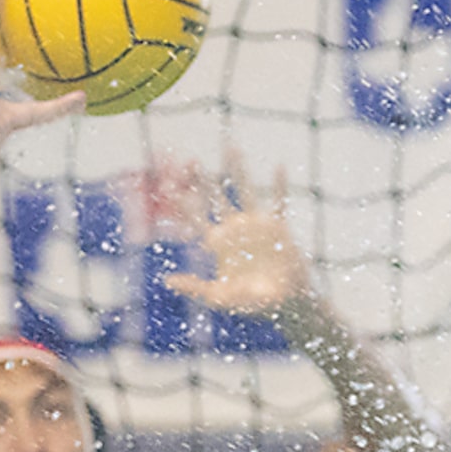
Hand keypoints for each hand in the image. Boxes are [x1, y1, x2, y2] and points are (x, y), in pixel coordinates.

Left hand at [159, 154, 313, 317]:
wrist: (284, 303)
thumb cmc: (251, 303)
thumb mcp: (219, 297)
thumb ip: (194, 288)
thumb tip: (166, 280)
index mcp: (218, 243)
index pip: (196, 219)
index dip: (183, 204)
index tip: (169, 187)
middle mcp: (235, 229)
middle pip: (216, 199)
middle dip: (203, 180)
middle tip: (191, 160)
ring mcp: (256, 225)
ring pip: (245, 191)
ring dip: (239, 170)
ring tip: (232, 147)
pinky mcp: (277, 227)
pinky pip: (279, 201)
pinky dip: (280, 186)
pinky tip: (279, 167)